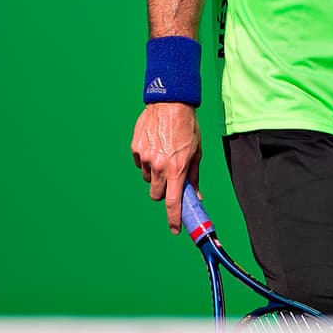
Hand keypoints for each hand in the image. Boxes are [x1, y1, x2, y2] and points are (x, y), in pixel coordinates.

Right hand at [131, 102, 201, 233]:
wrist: (170, 103)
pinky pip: (140, 164)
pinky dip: (146, 161)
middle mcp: (159, 166)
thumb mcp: (197, 151)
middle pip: (157, 194)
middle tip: (170, 178)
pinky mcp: (135, 149)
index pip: (173, 202)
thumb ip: (194, 175)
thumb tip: (196, 195)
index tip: (175, 229)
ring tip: (164, 155)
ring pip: (148, 179)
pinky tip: (155, 146)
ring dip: (155, 174)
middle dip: (164, 191)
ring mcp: (145, 158)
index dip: (173, 218)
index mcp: (177, 168)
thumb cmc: (187, 126)